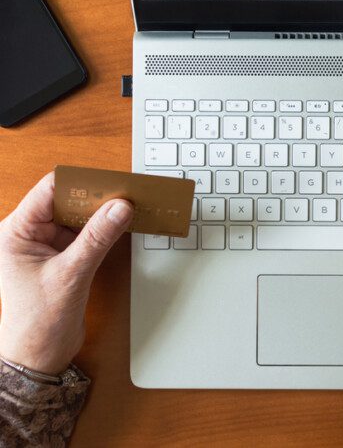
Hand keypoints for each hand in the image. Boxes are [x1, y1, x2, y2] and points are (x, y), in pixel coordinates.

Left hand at [0, 173, 132, 374]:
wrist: (39, 357)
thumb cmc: (38, 322)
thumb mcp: (71, 274)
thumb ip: (97, 238)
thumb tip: (119, 208)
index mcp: (16, 232)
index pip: (49, 191)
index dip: (80, 183)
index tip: (110, 182)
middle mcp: (30, 234)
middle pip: (67, 201)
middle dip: (96, 197)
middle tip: (125, 194)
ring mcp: (48, 245)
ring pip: (79, 216)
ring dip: (103, 213)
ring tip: (128, 208)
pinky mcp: (65, 257)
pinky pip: (87, 233)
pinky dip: (105, 229)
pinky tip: (122, 226)